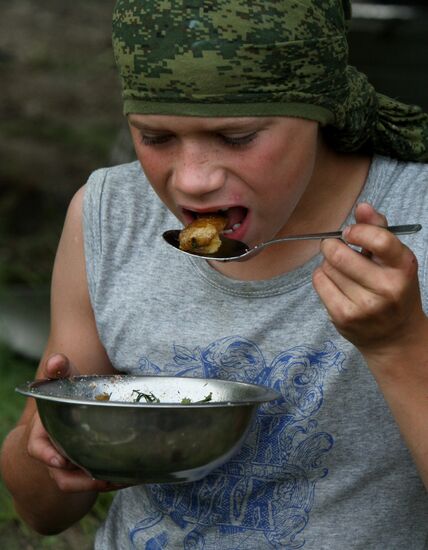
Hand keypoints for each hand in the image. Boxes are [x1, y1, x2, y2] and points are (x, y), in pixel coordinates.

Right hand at [27, 354, 122, 492]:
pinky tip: (129, 476)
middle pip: (61, 474)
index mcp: (43, 432)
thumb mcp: (63, 381)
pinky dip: (109, 480)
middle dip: (81, 480)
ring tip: (121, 479)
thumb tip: (56, 361)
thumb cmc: (66, 393)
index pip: (36, 448)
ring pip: (78, 483)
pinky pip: (93, 480)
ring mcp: (68, 463)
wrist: (71, 407)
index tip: (61, 460)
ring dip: (98, 483)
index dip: (46, 456)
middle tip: (103, 477)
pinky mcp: (85, 468)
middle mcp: (53, 451)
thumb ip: (59, 371)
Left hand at [312, 203, 425, 359]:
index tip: (349, 232)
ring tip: (341, 271)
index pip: (379, 240)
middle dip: (331, 245)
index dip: (357, 231)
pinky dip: (322, 277)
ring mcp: (364, 305)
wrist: (395, 337)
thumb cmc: (394, 289)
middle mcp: (386, 288)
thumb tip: (362, 206)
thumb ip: (379, 230)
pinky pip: (319, 282)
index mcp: (403, 268)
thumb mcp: (395, 259)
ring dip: (328, 264)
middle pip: (340, 254)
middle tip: (334, 247)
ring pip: (327, 268)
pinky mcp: (344, 317)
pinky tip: (334, 283)